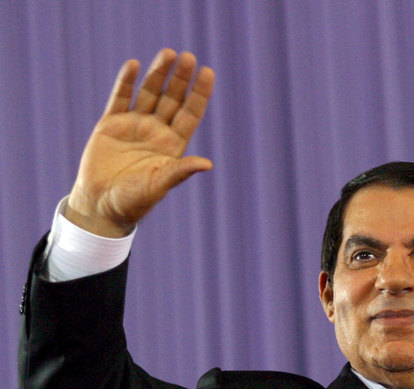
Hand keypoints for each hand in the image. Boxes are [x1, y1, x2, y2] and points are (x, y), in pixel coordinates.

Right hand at [66, 48, 214, 236]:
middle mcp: (156, 132)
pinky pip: (120, 98)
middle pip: (172, 99)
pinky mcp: (111, 124)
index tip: (208, 73)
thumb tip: (207, 163)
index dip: (199, 94)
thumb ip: (180, 172)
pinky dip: (126, 82)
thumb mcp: (159, 185)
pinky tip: (134, 65)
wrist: (102, 205)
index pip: (190, 114)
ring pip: (149, 94)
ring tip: (168, 53)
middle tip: (189, 57)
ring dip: (158, 74)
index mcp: (172, 146)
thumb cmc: (134, 201)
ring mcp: (134, 126)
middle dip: (181, 79)